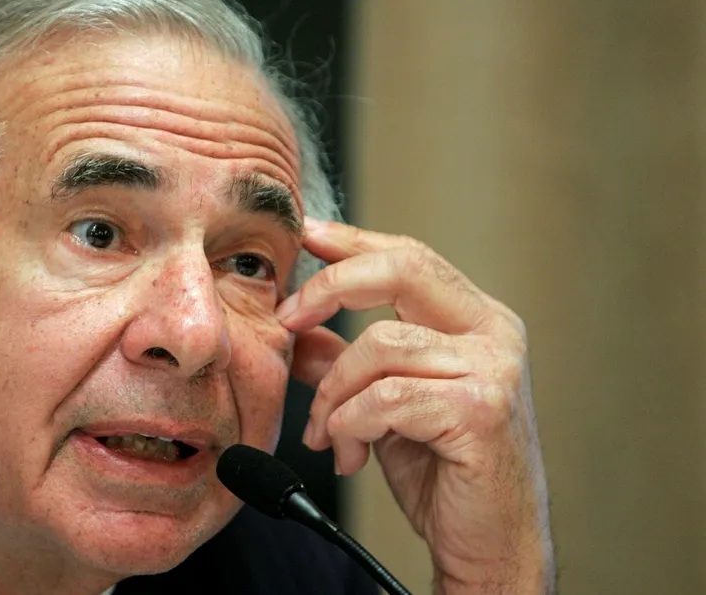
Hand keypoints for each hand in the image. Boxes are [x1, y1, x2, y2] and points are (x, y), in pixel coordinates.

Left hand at [278, 218, 553, 593]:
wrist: (490, 545)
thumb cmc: (444, 472)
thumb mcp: (384, 404)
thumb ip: (347, 361)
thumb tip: (296, 330)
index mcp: (477, 320)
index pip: (410, 257)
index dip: (354, 240)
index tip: (306, 234)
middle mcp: (494, 332)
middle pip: (403, 268)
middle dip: (330, 285)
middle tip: (286, 318)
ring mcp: (493, 369)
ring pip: (379, 345)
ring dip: (333, 393)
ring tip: (328, 433)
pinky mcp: (480, 410)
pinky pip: (385, 397)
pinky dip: (350, 424)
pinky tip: (351, 453)